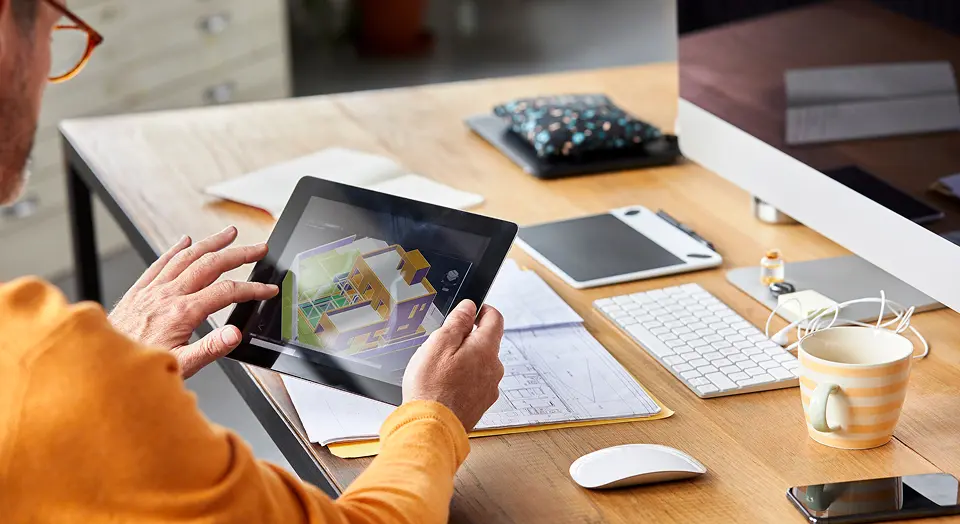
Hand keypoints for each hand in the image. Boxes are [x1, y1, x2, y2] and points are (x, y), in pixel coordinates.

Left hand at [108, 226, 278, 378]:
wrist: (101, 365)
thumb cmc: (139, 369)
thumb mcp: (181, 366)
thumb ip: (210, 349)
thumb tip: (235, 334)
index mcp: (181, 313)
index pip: (226, 292)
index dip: (252, 289)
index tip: (268, 289)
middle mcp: (167, 296)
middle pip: (210, 265)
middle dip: (238, 254)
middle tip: (259, 249)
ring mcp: (151, 291)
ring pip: (186, 257)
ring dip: (211, 243)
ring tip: (229, 234)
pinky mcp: (138, 292)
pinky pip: (159, 263)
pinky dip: (175, 250)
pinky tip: (184, 241)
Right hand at [402, 300, 504, 431]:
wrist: (431, 427)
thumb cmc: (431, 387)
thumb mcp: (439, 343)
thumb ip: (457, 321)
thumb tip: (469, 306)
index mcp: (486, 349)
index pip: (495, 318)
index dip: (483, 310)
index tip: (471, 310)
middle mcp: (494, 368)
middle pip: (486, 343)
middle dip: (468, 339)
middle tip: (444, 345)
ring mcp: (490, 388)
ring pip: (480, 365)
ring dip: (465, 362)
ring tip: (440, 371)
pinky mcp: (481, 404)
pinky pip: (476, 384)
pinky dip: (463, 381)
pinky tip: (445, 387)